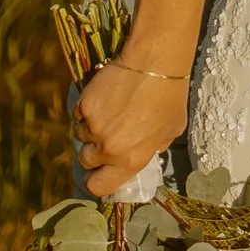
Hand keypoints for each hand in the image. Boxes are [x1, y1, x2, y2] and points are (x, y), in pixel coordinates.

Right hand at [74, 52, 188, 198]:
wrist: (154, 64)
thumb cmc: (170, 98)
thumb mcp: (170, 132)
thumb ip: (152, 148)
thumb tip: (144, 152)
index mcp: (130, 160)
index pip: (98, 187)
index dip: (96, 181)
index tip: (99, 173)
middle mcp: (108, 148)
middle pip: (85, 161)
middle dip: (93, 151)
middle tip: (106, 137)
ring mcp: (94, 126)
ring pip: (80, 135)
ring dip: (90, 128)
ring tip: (108, 113)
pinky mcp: (84, 105)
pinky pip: (78, 114)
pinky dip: (86, 109)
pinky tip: (103, 99)